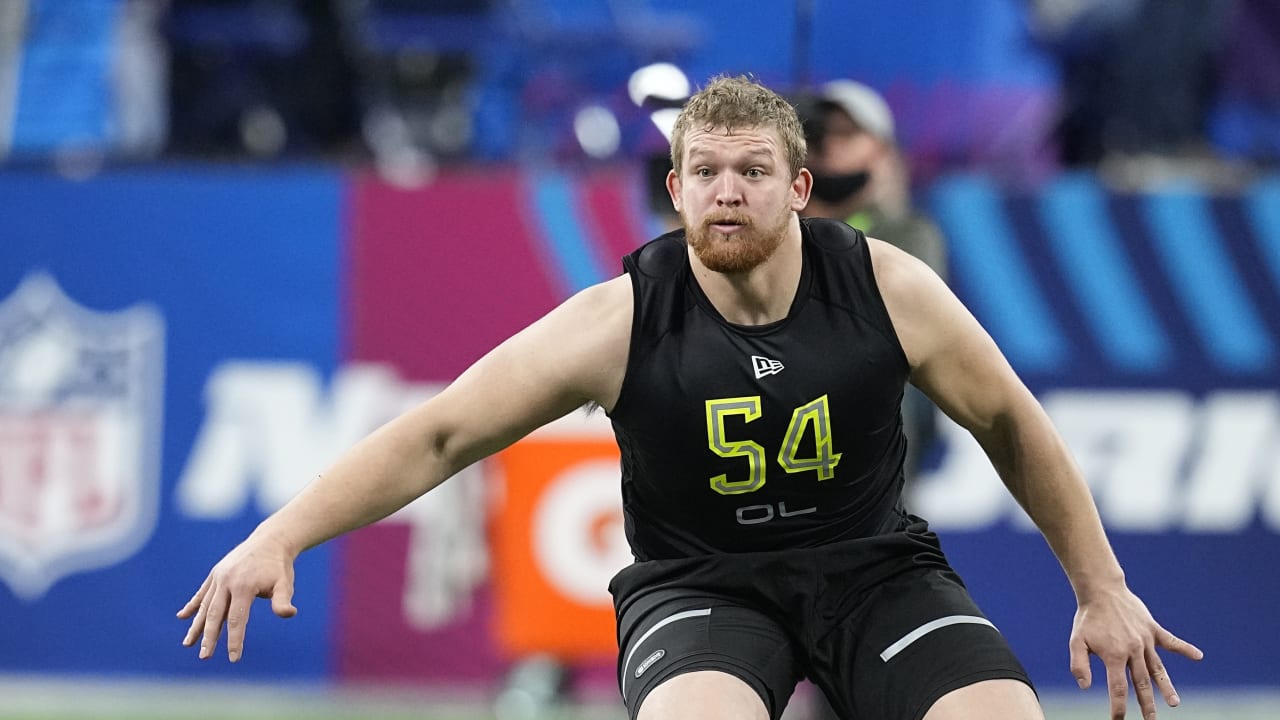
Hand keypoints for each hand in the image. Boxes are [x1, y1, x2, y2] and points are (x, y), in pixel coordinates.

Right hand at [176, 530, 297, 661]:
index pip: (236, 619)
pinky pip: (202, 592)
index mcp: (242, 586)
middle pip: (215, 615)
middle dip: (209, 637)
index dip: (234, 640)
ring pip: (205, 605)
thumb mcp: (285, 583)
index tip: (234, 658)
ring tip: (188, 644)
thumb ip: (283, 600)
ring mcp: (218, 577)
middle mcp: (226, 581)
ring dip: (196, 626)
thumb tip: (289, 613)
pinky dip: (193, 605)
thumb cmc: (279, 567)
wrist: (271, 541)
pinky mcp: (216, 573)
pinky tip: (182, 617)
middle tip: (204, 657)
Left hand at [1069, 587, 1202, 719]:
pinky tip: (1198, 656)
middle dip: (1146, 705)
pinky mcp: (1153, 629)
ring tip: (1174, 703)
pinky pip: (1171, 641)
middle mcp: (1133, 650)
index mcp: (1113, 655)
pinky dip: (1184, 649)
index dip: (1118, 705)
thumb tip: (1085, 687)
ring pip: (1158, 668)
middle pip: (1142, 683)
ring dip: (1166, 687)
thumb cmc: (1088, 618)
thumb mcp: (1076, 641)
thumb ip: (1079, 664)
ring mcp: (1145, 640)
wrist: (1101, 591)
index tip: (1118, 719)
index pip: (1118, 687)